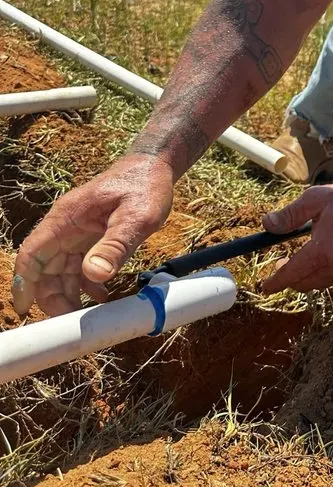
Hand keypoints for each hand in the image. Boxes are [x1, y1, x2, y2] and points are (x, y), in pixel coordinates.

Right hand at [12, 154, 174, 317]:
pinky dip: (86, 284)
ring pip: (60, 270)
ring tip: (88, 315)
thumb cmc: (145, 186)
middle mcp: (66, 227)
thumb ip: (116, 245)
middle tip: (71, 320)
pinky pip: (79, 266)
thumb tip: (93, 275)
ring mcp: (77, 232)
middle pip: (44, 268)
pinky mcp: (91, 237)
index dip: (23, 283)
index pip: (31, 254)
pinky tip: (102, 296)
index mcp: (67, 219)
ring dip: (68, 294)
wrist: (155, 166)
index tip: (24, 309)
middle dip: (51, 296)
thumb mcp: (137, 217)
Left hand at [261, 181, 332, 292]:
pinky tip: (317, 258)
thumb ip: (290, 214)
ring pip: (317, 284)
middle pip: (303, 284)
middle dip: (288, 280)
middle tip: (280, 264)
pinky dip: (318, 276)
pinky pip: (330, 280)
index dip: (276, 282)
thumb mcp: (315, 199)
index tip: (264, 287)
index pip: (292, 274)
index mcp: (322, 251)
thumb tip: (267, 224)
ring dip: (303, 279)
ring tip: (295, 261)